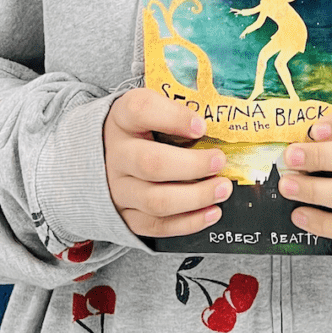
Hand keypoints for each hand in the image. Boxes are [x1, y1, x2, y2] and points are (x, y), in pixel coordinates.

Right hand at [103, 88, 232, 237]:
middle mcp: (117, 154)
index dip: (174, 117)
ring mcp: (119, 187)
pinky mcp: (126, 214)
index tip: (201, 126)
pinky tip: (211, 212)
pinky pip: (156, 225)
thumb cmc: (143, 127)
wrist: (109, 154)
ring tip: (222, 189)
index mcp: (124, 117)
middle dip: (192, 165)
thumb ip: (180, 109)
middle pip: (151, 163)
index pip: (141, 110)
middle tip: (220, 161)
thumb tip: (218, 124)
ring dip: (196, 197)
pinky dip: (188, 222)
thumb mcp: (154, 107)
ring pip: (156, 201)